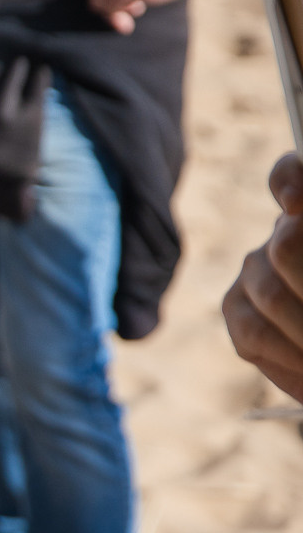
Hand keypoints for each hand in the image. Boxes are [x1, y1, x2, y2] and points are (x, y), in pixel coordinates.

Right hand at [225, 153, 302, 398]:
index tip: (299, 207)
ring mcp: (255, 269)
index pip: (290, 175)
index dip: (290, 183)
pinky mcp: (236, 309)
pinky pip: (253, 331)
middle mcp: (285, 231)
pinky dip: (293, 357)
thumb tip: (299, 231)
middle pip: (287, 244)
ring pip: (272, 294)